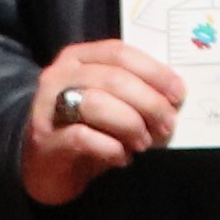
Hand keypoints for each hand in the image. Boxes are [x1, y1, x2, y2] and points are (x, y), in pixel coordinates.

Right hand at [23, 42, 186, 207]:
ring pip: (97, 103)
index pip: (120, 53)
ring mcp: (48, 107)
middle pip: (113, 78)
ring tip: (144, 143)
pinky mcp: (46, 140)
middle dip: (149, 103)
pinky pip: (84, 137)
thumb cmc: (82, 130)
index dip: (154, 72)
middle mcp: (59, 76)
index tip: (178, 94)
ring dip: (131, 125)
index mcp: (78, 58)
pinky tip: (122, 158)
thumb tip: (173, 99)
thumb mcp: (109, 104)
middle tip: (167, 125)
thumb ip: (133, 93)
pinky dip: (111, 148)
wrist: (41, 166)